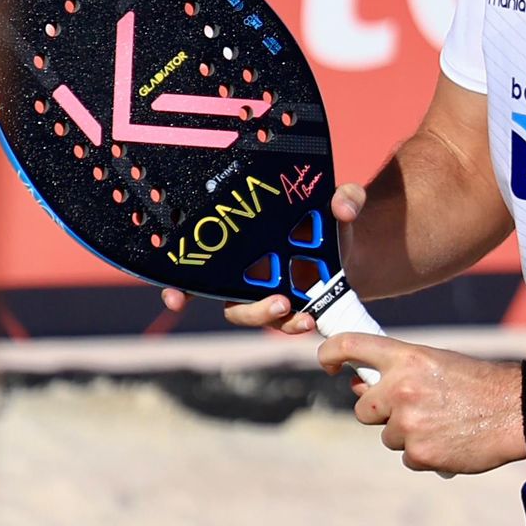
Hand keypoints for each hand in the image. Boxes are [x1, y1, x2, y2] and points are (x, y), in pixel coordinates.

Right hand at [160, 182, 367, 333]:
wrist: (350, 247)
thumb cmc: (328, 221)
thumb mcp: (338, 203)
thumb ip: (345, 197)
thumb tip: (343, 206)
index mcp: (243, 243)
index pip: (201, 264)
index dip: (181, 284)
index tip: (176, 299)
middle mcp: (245, 273)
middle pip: (229, 300)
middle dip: (249, 309)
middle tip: (281, 301)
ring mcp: (266, 294)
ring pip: (255, 316)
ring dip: (274, 320)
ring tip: (305, 316)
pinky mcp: (291, 310)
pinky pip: (282, 325)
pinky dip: (293, 328)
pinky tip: (310, 324)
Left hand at [318, 333, 525, 473]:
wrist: (516, 410)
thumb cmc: (478, 383)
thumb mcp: (437, 362)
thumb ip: (399, 372)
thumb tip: (359, 388)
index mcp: (406, 357)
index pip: (350, 346)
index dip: (329, 354)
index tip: (328, 364)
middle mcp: (401, 388)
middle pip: (364, 409)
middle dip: (382, 413)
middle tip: (414, 409)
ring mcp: (408, 423)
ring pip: (388, 436)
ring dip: (409, 434)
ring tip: (444, 423)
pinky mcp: (419, 453)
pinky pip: (408, 457)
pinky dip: (426, 453)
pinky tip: (450, 440)